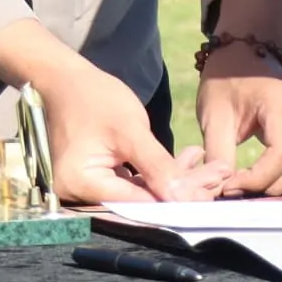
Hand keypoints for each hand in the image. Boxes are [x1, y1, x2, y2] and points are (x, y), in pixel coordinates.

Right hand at [0, 19, 218, 204]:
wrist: (64, 78)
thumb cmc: (92, 97)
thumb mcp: (130, 130)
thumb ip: (158, 167)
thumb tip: (185, 199)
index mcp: (80, 184)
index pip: (136, 203)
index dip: (175, 201)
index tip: (209, 192)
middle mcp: (78, 194)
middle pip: (141, 200)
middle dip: (182, 188)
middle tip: (217, 175)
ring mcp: (87, 187)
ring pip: (141, 192)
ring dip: (175, 179)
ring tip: (210, 167)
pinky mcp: (97, 178)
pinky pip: (133, 182)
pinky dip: (159, 172)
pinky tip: (189, 160)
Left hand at [198, 49, 281, 193]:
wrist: (242, 52)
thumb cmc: (225, 81)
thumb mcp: (213, 116)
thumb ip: (218, 154)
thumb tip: (221, 191)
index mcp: (280, 101)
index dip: (258, 178)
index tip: (230, 188)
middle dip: (275, 186)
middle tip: (243, 195)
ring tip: (255, 191)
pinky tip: (270, 181)